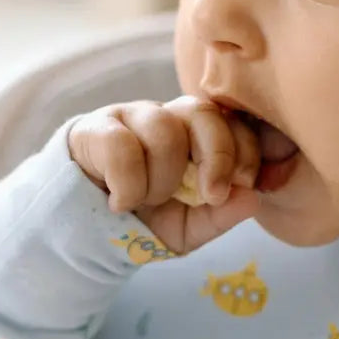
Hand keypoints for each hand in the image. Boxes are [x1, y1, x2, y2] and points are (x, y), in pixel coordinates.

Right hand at [68, 96, 260, 252]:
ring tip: (149, 202)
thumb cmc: (145, 218)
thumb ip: (221, 215)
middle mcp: (169, 117)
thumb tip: (252, 198)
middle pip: (203, 111)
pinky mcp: (96, 128)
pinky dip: (128, 185)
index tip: (242, 184)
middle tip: (210, 195)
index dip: (245, 150)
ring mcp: (132, 117)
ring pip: (163, 131)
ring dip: (163, 179)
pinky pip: (122, 146)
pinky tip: (120, 203)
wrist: (85, 228)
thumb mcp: (189, 227)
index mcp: (199, 135)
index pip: (233, 122)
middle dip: (217, 156)